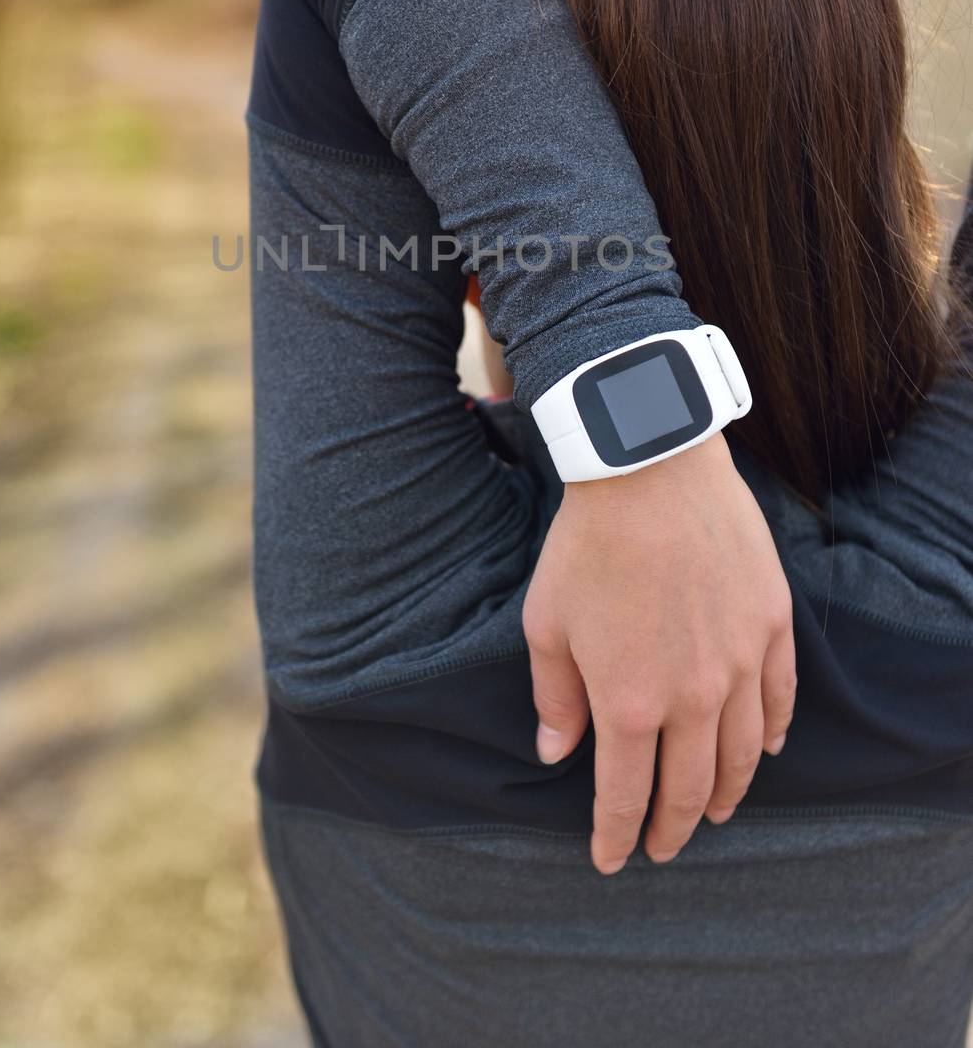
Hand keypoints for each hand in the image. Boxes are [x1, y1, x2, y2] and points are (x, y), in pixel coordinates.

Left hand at [522, 433, 795, 873]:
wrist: (650, 468)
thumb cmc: (586, 543)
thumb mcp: (547, 622)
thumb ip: (555, 696)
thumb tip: (554, 753)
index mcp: (629, 702)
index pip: (625, 794)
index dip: (615, 834)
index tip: (609, 859)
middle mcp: (693, 696)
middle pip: (690, 786)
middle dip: (673, 828)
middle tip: (663, 848)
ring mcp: (741, 662)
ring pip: (742, 753)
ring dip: (727, 792)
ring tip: (715, 813)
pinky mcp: (771, 624)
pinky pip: (781, 698)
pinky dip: (773, 735)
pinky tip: (765, 752)